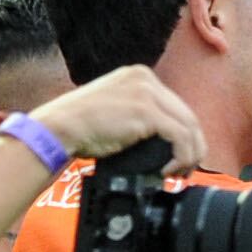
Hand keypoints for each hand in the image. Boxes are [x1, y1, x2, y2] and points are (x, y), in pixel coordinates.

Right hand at [30, 65, 206, 173]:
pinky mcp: (146, 110)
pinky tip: (166, 170)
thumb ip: (142, 117)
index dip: (185, 136)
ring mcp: (146, 92)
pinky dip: (180, 157)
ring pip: (189, 128)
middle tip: (186, 170)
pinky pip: (180, 137)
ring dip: (189, 156)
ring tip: (178, 174)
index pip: (177, 108)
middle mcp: (145, 79)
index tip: (182, 158)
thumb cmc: (81, 127)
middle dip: (193, 147)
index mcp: (139, 77)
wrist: (58, 129)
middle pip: (187, 117)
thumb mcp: (117, 111)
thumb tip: (167, 140)